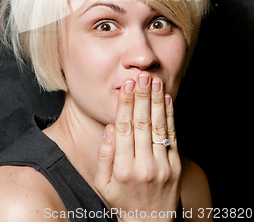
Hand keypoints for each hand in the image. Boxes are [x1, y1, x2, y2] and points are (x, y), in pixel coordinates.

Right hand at [94, 73, 181, 221]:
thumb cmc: (122, 201)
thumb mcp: (102, 183)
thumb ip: (104, 156)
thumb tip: (111, 128)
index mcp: (122, 169)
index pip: (124, 128)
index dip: (125, 105)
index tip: (126, 86)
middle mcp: (143, 166)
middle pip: (142, 124)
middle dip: (141, 97)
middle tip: (140, 77)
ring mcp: (162, 166)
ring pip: (158, 127)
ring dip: (156, 101)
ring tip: (153, 82)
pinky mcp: (175, 167)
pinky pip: (172, 136)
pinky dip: (169, 116)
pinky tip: (166, 100)